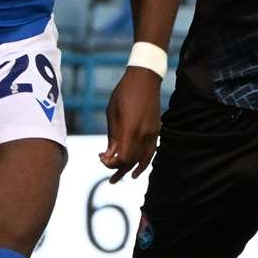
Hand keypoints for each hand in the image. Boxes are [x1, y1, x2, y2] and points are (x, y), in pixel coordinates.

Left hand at [100, 67, 161, 183]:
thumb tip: (109, 156)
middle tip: (109, 178)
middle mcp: (144, 134)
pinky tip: (137, 169)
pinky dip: (145, 162)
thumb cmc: (124, 93)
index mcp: (130, 129)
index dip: (110, 164)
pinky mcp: (157, 131)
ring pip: (143, 159)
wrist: (145, 78)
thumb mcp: (112, 114)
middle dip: (119, 170)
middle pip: (132, 161)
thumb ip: (112, 137)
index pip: (122, 158)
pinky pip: (151, 152)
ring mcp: (152, 133)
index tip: (101, 158)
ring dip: (132, 170)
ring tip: (123, 178)